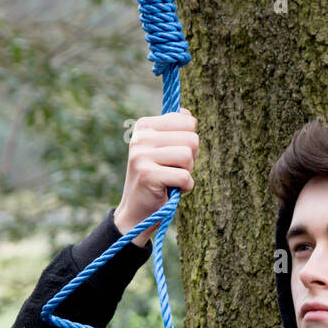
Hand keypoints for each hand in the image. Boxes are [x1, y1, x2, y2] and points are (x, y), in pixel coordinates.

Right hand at [113, 108, 198, 246]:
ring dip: (187, 173)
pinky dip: (185, 187)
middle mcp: (140, 137)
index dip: (189, 141)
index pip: (186, 121)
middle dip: (190, 159)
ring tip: (171, 179)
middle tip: (174, 170)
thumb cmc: (157, 179)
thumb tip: (189, 116)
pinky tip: (171, 190)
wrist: (137, 211)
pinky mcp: (148, 175)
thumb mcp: (165, 150)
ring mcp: (142, 155)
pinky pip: (184, 177)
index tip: (174, 154)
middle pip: (191, 138)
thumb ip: (176, 130)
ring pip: (188, 156)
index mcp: (144, 125)